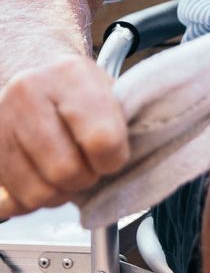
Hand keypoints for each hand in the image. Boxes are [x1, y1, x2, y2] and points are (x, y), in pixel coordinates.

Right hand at [0, 55, 128, 217]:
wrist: (34, 73)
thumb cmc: (78, 88)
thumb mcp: (107, 88)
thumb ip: (121, 119)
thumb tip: (131, 160)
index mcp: (69, 74)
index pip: (101, 137)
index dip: (113, 159)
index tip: (115, 158)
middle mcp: (28, 94)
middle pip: (66, 170)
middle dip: (87, 179)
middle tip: (93, 168)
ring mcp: (1, 121)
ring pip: (38, 191)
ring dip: (61, 194)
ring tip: (71, 174)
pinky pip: (12, 201)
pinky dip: (34, 201)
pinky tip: (45, 178)